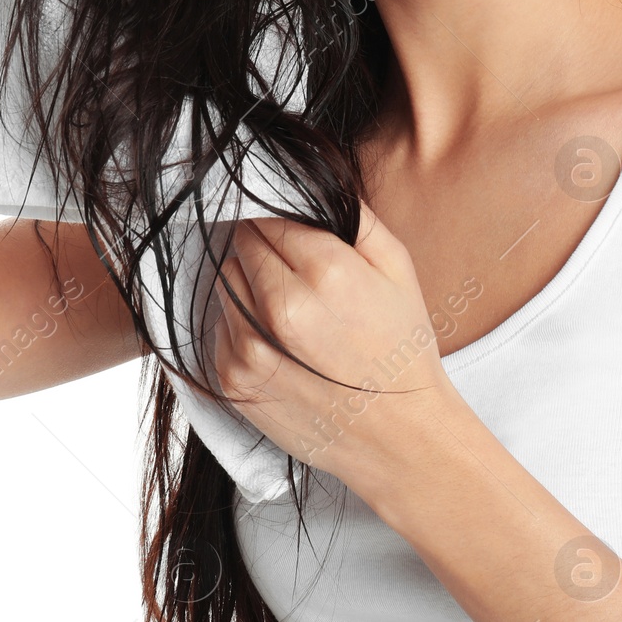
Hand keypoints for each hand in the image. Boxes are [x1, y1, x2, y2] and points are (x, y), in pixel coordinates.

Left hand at [208, 199, 458, 496]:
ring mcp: (251, 347)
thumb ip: (356, 217)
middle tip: (290, 265)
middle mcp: (282, 307)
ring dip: (247, 282)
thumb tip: (315, 182)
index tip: (290, 229)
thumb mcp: (399, 269)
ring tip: (285, 305)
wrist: (400, 439)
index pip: (271, 217)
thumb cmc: (403, 350)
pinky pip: (218, 327)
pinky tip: (275, 337)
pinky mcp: (234, 382)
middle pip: (243, 246)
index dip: (279, 219)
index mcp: (326, 271)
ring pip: (225, 283)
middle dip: (261, 246)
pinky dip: (237, 322)